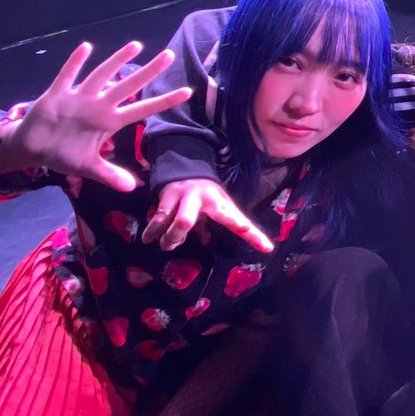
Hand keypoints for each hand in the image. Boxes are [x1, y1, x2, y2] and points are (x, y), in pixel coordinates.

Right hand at [0, 41, 191, 191]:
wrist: (32, 148)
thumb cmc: (62, 154)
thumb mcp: (88, 168)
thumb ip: (109, 175)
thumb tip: (133, 188)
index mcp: (108, 122)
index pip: (142, 110)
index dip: (164, 102)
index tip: (188, 91)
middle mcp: (98, 106)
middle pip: (128, 86)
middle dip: (148, 72)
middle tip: (170, 55)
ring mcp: (79, 98)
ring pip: (101, 75)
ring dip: (117, 61)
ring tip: (136, 46)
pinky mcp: (57, 95)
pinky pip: (68, 76)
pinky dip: (76, 63)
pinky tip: (87, 47)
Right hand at [144, 178, 271, 253]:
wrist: (186, 168)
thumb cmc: (205, 194)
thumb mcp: (214, 208)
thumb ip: (210, 226)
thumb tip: (204, 242)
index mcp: (220, 203)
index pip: (236, 220)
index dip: (251, 234)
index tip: (266, 247)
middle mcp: (201, 198)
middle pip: (186, 220)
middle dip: (177, 234)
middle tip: (174, 245)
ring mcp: (182, 196)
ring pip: (170, 220)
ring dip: (167, 236)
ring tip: (164, 245)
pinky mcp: (166, 195)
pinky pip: (159, 217)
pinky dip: (153, 230)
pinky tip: (148, 238)